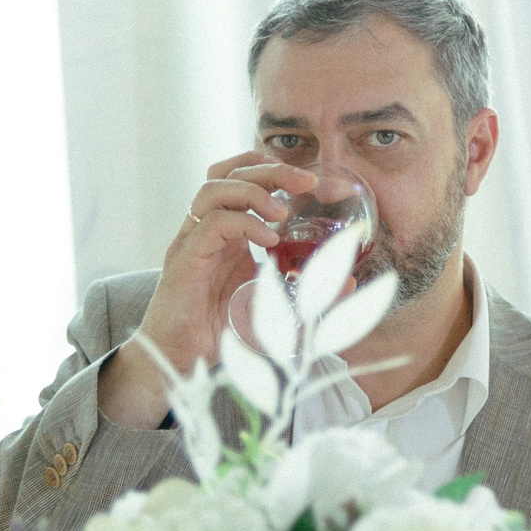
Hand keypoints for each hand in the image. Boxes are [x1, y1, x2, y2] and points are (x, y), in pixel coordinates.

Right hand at [97, 151, 314, 428]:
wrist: (179, 361)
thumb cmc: (222, 335)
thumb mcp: (277, 311)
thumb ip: (311, 296)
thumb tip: (350, 282)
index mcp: (227, 234)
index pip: (241, 179)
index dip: (273, 171)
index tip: (310, 181)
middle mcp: (205, 231)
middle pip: (228, 174)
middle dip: (269, 169)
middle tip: (306, 180)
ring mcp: (192, 242)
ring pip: (213, 190)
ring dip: (252, 191)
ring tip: (282, 211)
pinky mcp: (185, 260)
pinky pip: (210, 225)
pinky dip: (242, 223)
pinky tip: (267, 239)